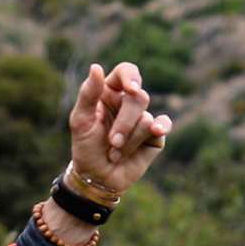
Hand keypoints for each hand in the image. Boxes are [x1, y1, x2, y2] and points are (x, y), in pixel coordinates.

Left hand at [67, 61, 172, 198]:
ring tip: (115, 153)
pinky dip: (161, 127)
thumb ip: (88, 94)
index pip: (126, 72)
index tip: (130, 89)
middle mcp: (128, 103)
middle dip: (125, 123)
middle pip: (139, 98)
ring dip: (130, 139)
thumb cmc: (86, 148)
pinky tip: (157, 131)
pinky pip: (164, 124)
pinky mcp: (155, 135)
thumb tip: (96, 67)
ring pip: (147, 118)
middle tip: (112, 142)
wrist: (97, 179)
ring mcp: (143, 119)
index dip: (131, 77)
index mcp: (109, 93)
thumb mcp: (80, 121)